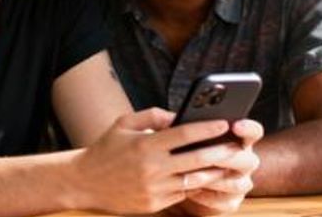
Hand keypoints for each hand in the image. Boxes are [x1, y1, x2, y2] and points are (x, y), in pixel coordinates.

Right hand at [71, 108, 241, 214]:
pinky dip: (193, 185)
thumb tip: (180, 115)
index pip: (183, 134)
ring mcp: (154, 189)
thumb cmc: (107, 147)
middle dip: (220, 152)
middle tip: (236, 146)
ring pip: (193, 180)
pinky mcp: (153, 205)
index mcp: (145, 145)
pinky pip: (181, 194)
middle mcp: (151, 168)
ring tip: (228, 164)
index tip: (224, 122)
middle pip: (196, 160)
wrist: (84, 182)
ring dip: (213, 172)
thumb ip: (153, 116)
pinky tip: (205, 178)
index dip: (206, 128)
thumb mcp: (124, 123)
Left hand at [175, 119, 262, 215]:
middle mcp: (243, 160)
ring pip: (238, 183)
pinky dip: (209, 196)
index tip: (234, 124)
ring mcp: (239, 182)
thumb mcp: (176, 134)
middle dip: (228, 155)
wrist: (176, 181)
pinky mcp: (230, 201)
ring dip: (218, 179)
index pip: (253, 131)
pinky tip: (191, 190)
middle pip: (247, 158)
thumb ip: (180, 124)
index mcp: (236, 139)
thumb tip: (173, 119)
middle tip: (211, 152)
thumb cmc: (179, 150)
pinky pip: (226, 202)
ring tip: (195, 173)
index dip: (247, 127)